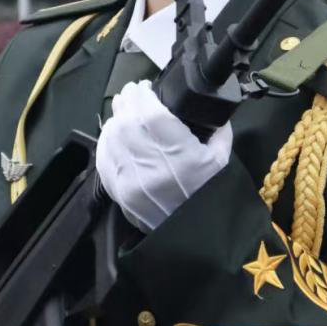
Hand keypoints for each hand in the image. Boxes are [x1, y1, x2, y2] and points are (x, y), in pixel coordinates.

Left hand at [95, 79, 232, 232]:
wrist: (197, 239)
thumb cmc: (211, 195)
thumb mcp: (223, 159)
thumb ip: (217, 128)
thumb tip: (209, 105)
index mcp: (182, 157)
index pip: (151, 115)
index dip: (144, 95)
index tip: (145, 86)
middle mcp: (153, 168)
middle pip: (127, 121)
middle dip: (127, 101)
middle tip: (133, 93)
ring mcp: (132, 181)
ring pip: (111, 137)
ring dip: (115, 118)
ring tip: (123, 110)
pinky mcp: (119, 192)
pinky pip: (103, 157)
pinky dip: (106, 140)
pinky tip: (113, 132)